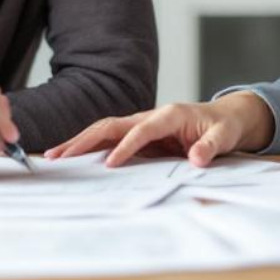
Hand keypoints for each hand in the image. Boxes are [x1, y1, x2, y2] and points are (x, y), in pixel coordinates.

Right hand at [45, 92, 274, 167]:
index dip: (126, 146)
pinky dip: (90, 148)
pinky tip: (72, 158)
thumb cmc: (224, 126)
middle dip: (85, 140)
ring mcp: (141, 124)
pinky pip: (110, 140)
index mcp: (170, 115)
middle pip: (111, 125)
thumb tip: (196, 159)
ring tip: (54, 156)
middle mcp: (150, 116)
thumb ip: (210, 146)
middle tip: (60, 155)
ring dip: (80, 143)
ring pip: (105, 131)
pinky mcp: (139, 135)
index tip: (110, 164)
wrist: (225, 117)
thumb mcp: (225, 136)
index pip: (142, 130)